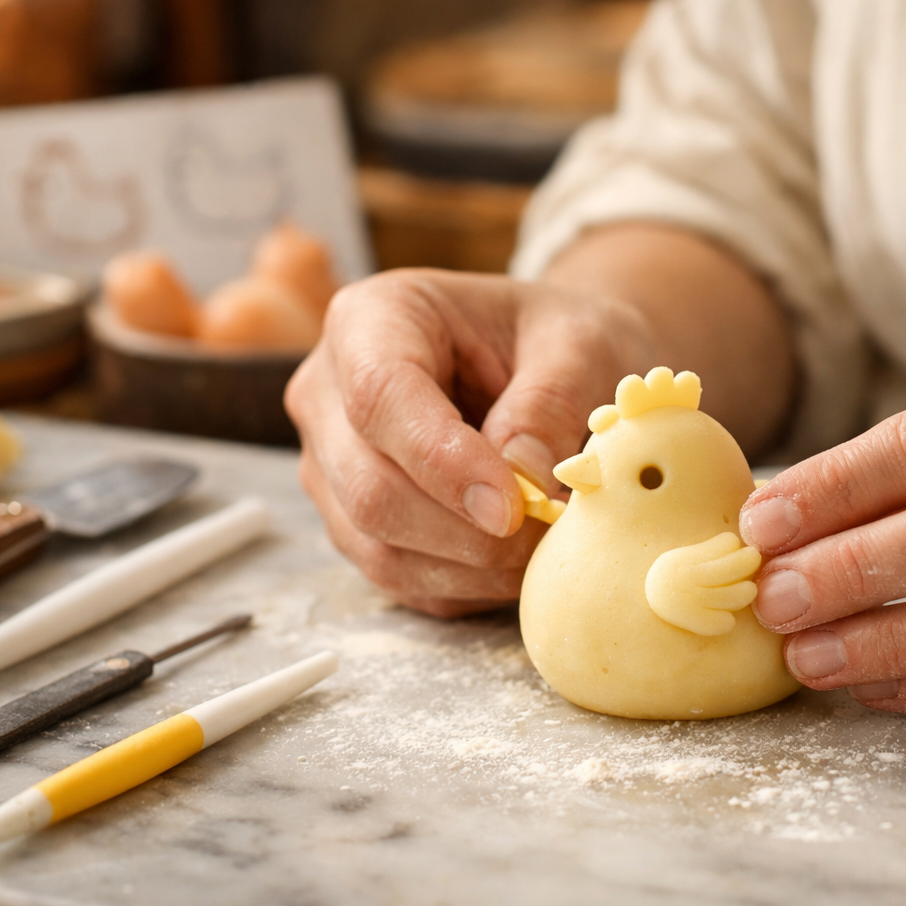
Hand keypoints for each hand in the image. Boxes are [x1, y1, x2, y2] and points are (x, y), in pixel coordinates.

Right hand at [285, 270, 652, 615]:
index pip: (379, 396)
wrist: (546, 359)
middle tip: (549, 536)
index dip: (443, 461)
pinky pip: (396, 578)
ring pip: (376, 546)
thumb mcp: (578, 344)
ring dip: (469, 567)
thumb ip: (550, 402)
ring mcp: (331, 465)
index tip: (515, 505)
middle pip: (369, 486)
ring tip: (543, 550)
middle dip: (465, 530)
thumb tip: (523, 480)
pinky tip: (516, 564)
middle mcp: (327, 394)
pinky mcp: (352, 522)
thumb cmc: (556, 339)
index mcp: (370, 319)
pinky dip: (464, 585)